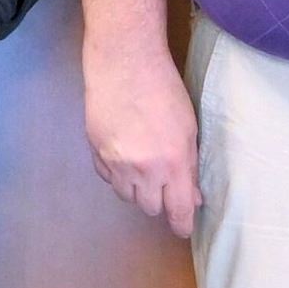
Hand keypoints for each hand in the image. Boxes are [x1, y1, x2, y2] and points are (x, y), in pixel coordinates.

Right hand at [82, 45, 198, 236]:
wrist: (123, 62)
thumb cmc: (164, 89)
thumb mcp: (188, 127)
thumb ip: (190, 165)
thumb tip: (193, 195)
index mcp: (173, 163)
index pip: (178, 211)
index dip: (182, 223)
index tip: (183, 226)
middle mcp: (144, 169)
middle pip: (150, 208)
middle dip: (159, 198)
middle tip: (164, 179)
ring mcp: (116, 162)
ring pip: (127, 196)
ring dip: (137, 188)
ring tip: (142, 164)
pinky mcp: (95, 151)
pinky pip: (107, 178)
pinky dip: (117, 173)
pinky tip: (123, 152)